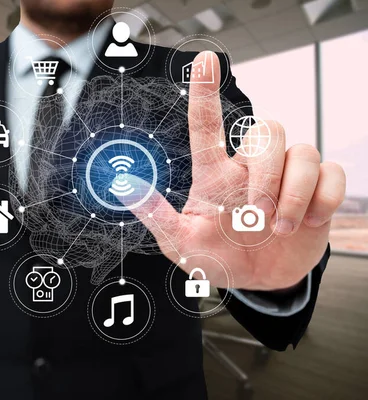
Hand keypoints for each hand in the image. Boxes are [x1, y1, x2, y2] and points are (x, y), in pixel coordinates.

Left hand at [128, 52, 345, 290]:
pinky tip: (308, 222)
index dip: (205, 92)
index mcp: (215, 177)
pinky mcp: (317, 193)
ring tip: (280, 229)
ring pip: (304, 152)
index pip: (207, 126)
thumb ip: (156, 216)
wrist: (256, 282)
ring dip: (293, 193)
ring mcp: (286, 178)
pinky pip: (333, 174)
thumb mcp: (180, 243)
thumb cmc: (216, 257)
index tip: (205, 61)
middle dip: (267, 173)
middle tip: (259, 215)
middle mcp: (251, 169)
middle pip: (267, 131)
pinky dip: (323, 199)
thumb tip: (124, 187)